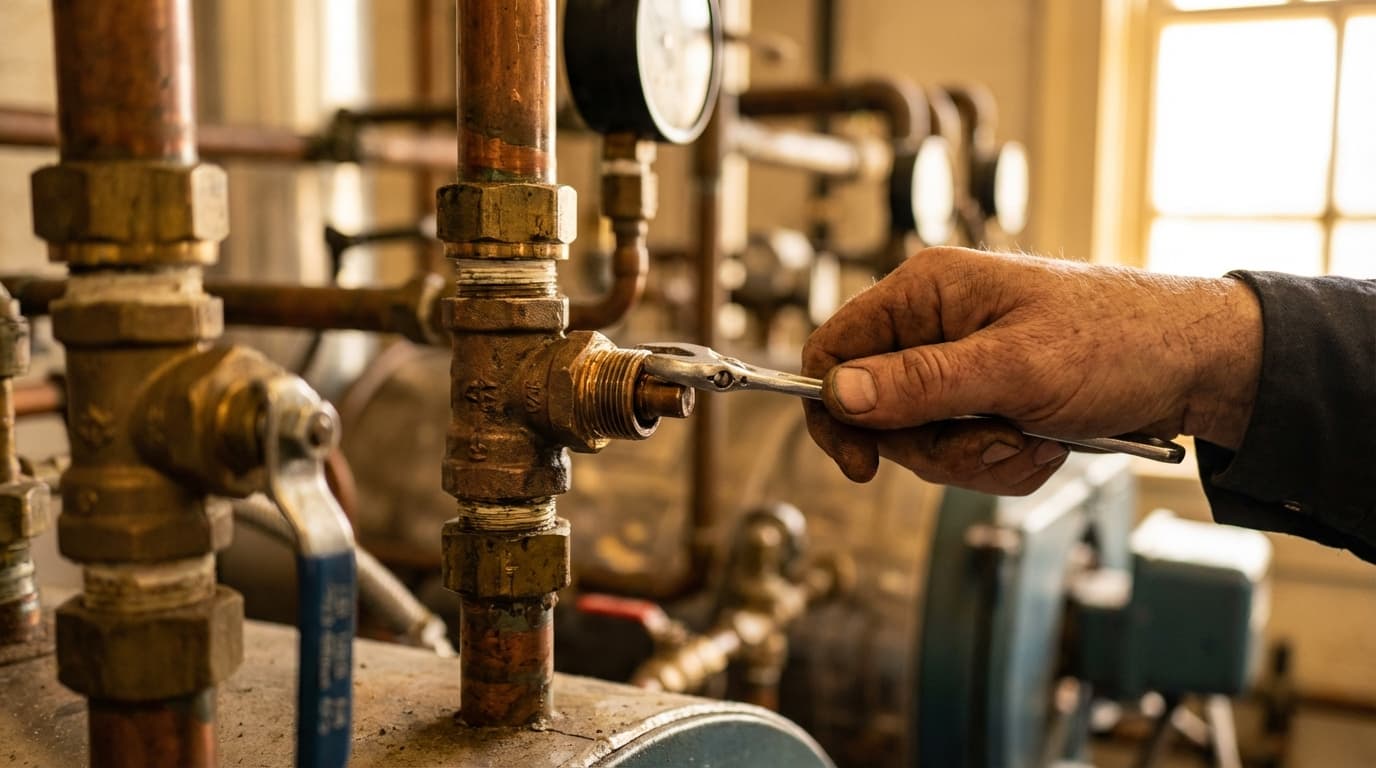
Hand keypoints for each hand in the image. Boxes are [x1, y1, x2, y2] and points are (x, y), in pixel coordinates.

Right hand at [801, 247, 1262, 493]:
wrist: (1199, 366)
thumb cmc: (1119, 342)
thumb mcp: (1013, 368)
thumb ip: (919, 383)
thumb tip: (837, 393)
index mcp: (927, 292)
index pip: (835, 349)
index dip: (834, 410)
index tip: (862, 464)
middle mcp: (935, 325)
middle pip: (877, 411)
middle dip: (935, 446)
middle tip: (994, 443)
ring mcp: (961, 365)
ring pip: (921, 440)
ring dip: (976, 459)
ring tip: (1032, 442)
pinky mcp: (988, 399)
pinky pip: (962, 452)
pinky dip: (1001, 463)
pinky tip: (1045, 446)